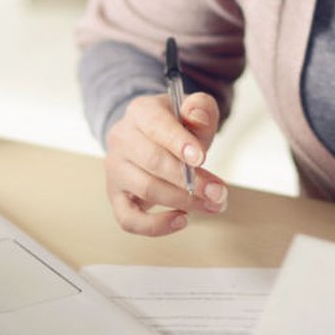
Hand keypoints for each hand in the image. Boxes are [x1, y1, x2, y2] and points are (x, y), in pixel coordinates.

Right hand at [102, 91, 228, 235]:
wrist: (150, 139)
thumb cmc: (176, 127)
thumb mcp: (191, 111)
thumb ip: (200, 109)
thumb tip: (198, 115)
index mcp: (140, 112)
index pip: (156, 125)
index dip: (178, 142)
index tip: (202, 158)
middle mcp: (121, 139)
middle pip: (152, 161)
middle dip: (190, 180)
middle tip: (219, 192)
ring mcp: (115, 169)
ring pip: (146, 189)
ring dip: (183, 201)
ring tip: (212, 204)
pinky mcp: (116, 196)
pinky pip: (129, 219)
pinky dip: (155, 226)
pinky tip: (182, 220)